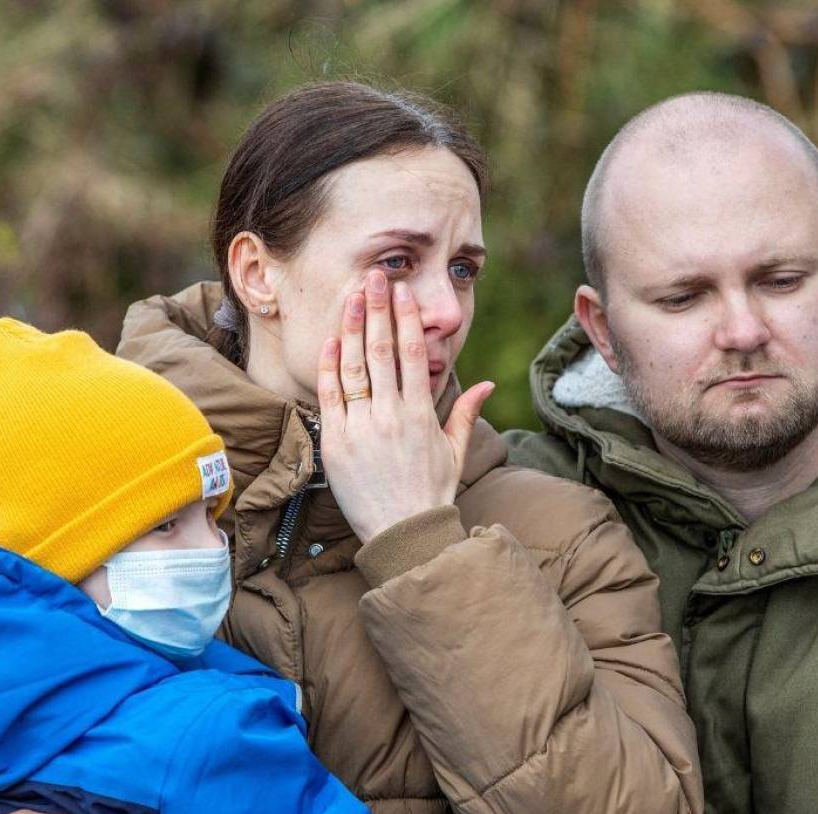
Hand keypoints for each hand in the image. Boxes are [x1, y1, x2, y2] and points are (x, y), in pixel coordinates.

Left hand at [316, 270, 492, 542]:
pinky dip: (330, 366)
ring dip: (352, 327)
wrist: (403, 533)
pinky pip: (330, 395)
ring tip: (351, 296)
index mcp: (421, 413)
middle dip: (377, 308)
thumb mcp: (454, 452)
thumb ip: (464, 413)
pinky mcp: (336, 442)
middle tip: (374, 276)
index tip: (401, 291)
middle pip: (382, 350)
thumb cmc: (430, 493)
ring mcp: (361, 427)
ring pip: (354, 366)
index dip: (407, 318)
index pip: (414, 353)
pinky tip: (331, 341)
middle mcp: (391, 415)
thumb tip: (487, 384)